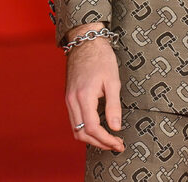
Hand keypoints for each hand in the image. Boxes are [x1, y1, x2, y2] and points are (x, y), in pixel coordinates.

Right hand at [65, 35, 124, 152]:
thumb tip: (115, 127)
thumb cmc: (100, 58)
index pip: (92, 128)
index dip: (106, 140)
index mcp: (83, 96)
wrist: (85, 42)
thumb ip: (113, 106)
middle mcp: (72, 101)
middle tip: (115, 145)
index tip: (118, 143)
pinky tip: (98, 127)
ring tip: (108, 139)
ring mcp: (68, 99)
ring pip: (76, 129)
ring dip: (91, 138)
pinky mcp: (69, 97)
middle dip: (99, 143)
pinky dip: (85, 129)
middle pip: (82, 134)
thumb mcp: (112, 80)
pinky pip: (75, 120)